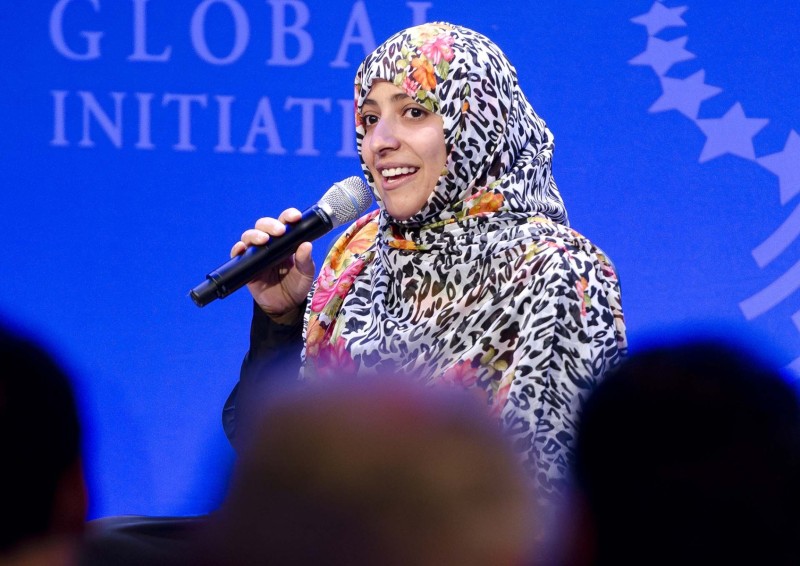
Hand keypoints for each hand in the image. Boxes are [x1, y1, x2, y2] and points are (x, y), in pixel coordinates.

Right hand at [230, 208, 314, 323]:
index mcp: (286, 241)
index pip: (285, 222)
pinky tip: (242, 249)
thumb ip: (305, 260)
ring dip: (255, 235)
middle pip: (264, 226)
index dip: (288, 216)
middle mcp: (270, 244)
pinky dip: (238, 249)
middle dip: (270, 224)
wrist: (285, 306)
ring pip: (250, 236)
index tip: (295, 217)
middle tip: (279, 231)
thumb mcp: (306, 274)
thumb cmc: (297, 286)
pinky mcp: (246, 266)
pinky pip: (238, 254)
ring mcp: (257, 254)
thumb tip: (306, 244)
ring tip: (263, 240)